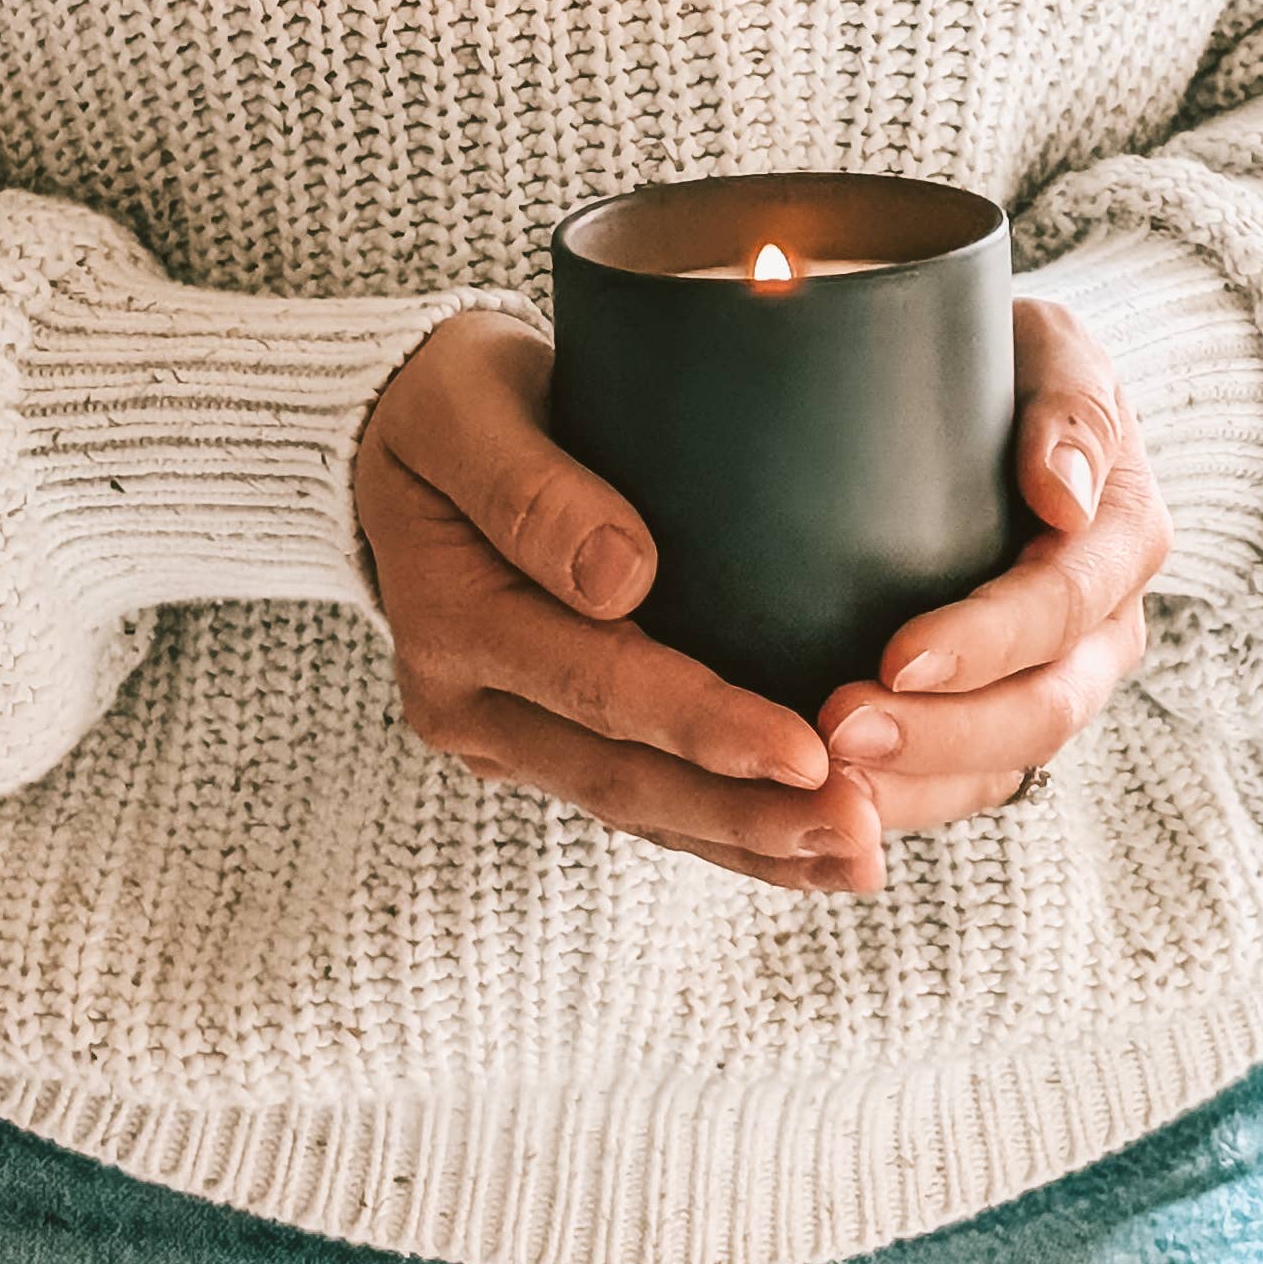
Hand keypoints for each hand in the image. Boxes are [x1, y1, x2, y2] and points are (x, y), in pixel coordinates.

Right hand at [350, 310, 883, 894]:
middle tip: (862, 834)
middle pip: (623, 779)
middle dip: (748, 816)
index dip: (703, 725)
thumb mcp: (463, 409)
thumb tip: (620, 577)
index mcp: (452, 624)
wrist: (401, 438)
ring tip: (858, 860)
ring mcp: (504, 736)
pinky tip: (804, 848)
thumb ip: (528, 488)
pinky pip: (637, 801)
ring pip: (638, 810)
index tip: (806, 751)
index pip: (595, 688)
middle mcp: (469, 705)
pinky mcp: (544, 740)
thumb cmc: (448, 403)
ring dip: (751, 844)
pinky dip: (722, 831)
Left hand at [812, 295, 1169, 866]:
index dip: (986, 642)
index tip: (897, 658)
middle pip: (1041, 711)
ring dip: (917, 786)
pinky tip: (836, 804)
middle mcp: (1106, 629)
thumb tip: (1063, 496)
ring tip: (825, 786)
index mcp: (1125, 537)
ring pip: (1007, 768)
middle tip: (838, 733)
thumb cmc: (1022, 364)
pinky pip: (970, 785)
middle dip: (942, 735)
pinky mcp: (1004, 715)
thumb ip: (1072, 407)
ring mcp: (1061, 682)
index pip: (1064, 607)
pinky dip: (908, 802)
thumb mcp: (1057, 350)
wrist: (1015, 407)